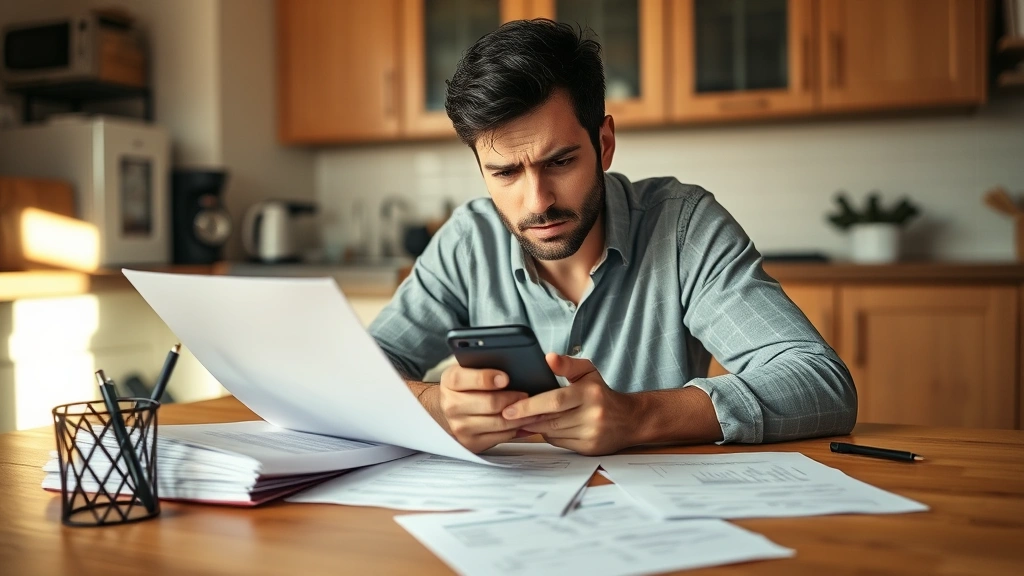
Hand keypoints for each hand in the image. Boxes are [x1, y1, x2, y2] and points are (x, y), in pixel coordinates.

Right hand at [433, 365, 545, 452]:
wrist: (447, 409)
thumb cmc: (464, 387)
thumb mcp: (467, 369)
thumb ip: (483, 364)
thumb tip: (511, 362)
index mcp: (450, 381)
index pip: (465, 379)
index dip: (487, 378)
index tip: (505, 378)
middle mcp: (452, 405)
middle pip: (490, 403)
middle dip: (513, 398)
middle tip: (527, 394)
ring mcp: (460, 426)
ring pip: (499, 423)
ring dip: (520, 416)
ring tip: (533, 409)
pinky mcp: (471, 442)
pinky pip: (501, 437)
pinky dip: (516, 429)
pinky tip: (524, 421)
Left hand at [502, 353, 639, 455]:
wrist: (630, 420)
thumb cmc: (602, 393)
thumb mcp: (588, 371)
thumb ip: (567, 364)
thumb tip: (548, 358)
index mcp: (589, 394)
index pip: (554, 401)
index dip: (529, 406)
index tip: (508, 409)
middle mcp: (592, 415)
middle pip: (550, 420)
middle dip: (526, 419)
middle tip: (505, 416)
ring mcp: (591, 434)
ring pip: (552, 434)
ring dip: (535, 428)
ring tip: (521, 420)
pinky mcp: (589, 449)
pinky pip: (559, 443)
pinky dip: (548, 436)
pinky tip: (543, 428)